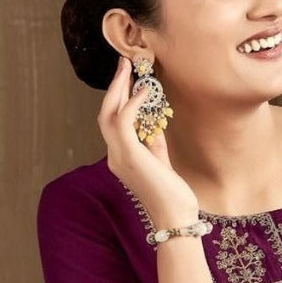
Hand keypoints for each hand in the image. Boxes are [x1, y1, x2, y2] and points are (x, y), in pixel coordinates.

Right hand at [97, 56, 197, 223]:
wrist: (176, 219)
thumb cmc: (173, 197)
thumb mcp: (162, 164)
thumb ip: (154, 144)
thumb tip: (154, 123)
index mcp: (121, 159)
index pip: (114, 123)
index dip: (120, 100)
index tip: (131, 81)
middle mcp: (115, 157)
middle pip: (105, 114)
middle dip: (115, 87)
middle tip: (124, 64)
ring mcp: (119, 157)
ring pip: (108, 114)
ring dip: (118, 89)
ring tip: (129, 69)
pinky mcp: (130, 156)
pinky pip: (124, 122)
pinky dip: (133, 104)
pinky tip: (145, 91)